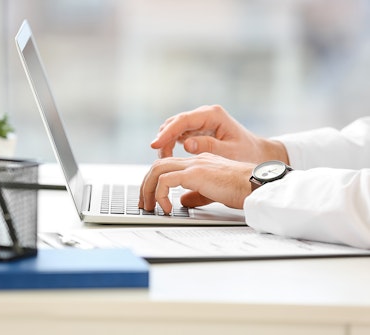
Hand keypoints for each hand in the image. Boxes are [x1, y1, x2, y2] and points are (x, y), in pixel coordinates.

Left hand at [138, 152, 254, 213]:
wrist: (256, 185)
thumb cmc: (242, 189)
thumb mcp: (214, 192)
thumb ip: (196, 194)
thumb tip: (181, 201)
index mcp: (199, 162)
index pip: (168, 166)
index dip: (156, 180)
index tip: (152, 197)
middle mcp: (194, 160)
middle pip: (158, 166)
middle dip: (146, 185)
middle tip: (144, 203)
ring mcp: (194, 165)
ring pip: (158, 170)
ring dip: (148, 189)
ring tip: (149, 207)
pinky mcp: (195, 174)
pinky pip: (166, 181)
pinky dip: (160, 194)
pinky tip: (166, 208)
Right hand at [151, 105, 288, 163]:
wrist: (258, 154)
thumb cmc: (247, 153)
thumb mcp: (229, 152)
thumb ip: (207, 147)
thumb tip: (185, 144)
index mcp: (213, 115)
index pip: (183, 120)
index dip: (167, 133)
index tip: (155, 145)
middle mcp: (205, 114)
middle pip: (176, 122)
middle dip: (164, 139)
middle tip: (160, 158)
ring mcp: (201, 121)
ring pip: (175, 128)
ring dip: (167, 142)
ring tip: (165, 160)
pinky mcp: (198, 130)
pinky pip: (179, 134)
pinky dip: (172, 144)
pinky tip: (170, 157)